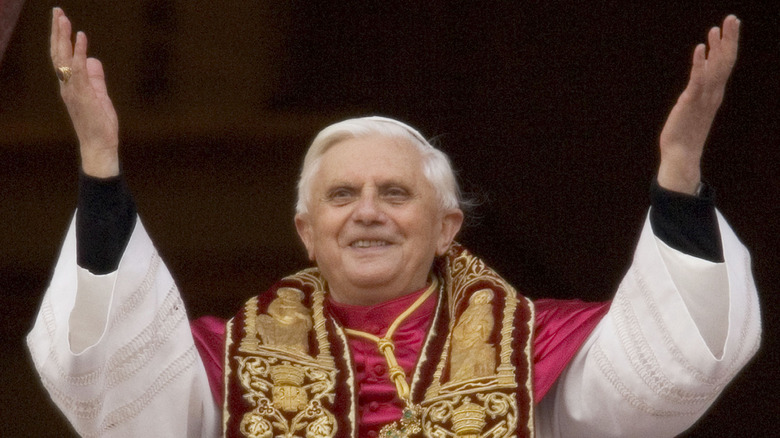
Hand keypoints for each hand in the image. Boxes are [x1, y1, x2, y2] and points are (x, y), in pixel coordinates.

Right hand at [51, 7, 118, 177]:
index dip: (61, 39)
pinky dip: (79, 52)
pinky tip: (81, 37)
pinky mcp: (83, 94)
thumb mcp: (99, 96)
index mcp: (70, 85)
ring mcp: (73, 90)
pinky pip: (79, 69)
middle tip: (57, 12)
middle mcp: (67, 86)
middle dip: (58, 32)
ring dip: (64, 37)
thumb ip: (96, 78)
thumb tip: (93, 60)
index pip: (62, 57)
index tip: (62, 20)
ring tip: (64, 19)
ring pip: (64, 58)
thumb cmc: (99, 124)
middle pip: (58, 54)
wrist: (100, 146)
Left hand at [657, 15, 739, 193]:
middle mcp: (713, 93)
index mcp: (715, 93)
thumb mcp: (695, 107)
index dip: (729, 44)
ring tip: (716, 28)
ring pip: (715, 68)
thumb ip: (699, 93)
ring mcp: (704, 97)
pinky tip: (700, 48)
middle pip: (725, 61)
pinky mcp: (690, 102)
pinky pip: (697, 79)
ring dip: (716, 47)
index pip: (725, 64)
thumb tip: (699, 81)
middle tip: (731, 18)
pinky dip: (700, 63)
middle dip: (729, 39)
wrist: (682, 154)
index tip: (730, 26)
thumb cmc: (685, 132)